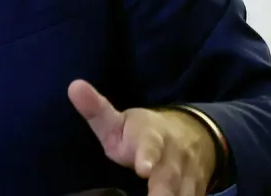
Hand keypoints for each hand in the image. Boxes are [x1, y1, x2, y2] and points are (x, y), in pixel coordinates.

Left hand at [69, 80, 216, 195]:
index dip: (147, 156)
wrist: (191, 135)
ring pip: (186, 192)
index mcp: (151, 136)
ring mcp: (189, 176)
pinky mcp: (197, 190)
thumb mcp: (118, 122)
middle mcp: (173, 157)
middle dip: (163, 191)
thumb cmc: (140, 133)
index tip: (143, 168)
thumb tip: (74, 86)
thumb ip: (97, 110)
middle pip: (169, 177)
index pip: (150, 145)